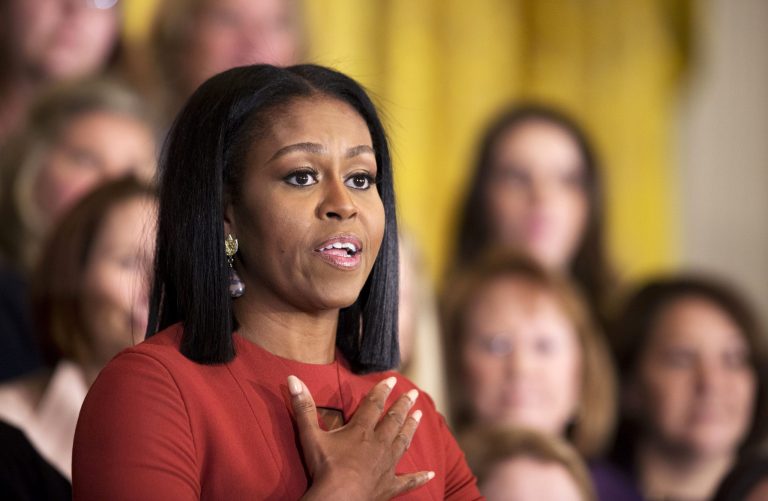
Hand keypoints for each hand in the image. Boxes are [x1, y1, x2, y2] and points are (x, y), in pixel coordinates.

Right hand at [287, 375, 433, 499]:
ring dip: (411, 428)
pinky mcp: (390, 486)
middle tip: (413, 394)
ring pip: (403, 442)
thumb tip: (292, 379)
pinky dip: (420, 477)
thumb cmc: (325, 468)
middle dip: (403, 405)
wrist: (338, 499)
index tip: (392, 380)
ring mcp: (387, 465)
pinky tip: (430, 473)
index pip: (374, 404)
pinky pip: (408, 481)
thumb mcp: (310, 435)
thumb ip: (303, 407)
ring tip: (419, 417)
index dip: (382, 390)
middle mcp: (379, 444)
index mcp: (361, 431)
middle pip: (394, 420)